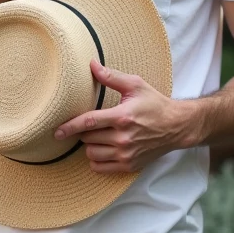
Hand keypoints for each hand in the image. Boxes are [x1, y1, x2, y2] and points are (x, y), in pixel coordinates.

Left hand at [54, 61, 192, 173]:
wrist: (176, 126)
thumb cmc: (155, 104)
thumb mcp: (135, 85)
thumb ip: (111, 77)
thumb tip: (91, 64)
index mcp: (122, 117)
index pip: (89, 122)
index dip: (70, 126)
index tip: (56, 131)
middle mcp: (124, 138)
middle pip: (87, 138)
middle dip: (84, 131)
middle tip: (93, 124)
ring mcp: (126, 154)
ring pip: (91, 154)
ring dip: (89, 145)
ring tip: (98, 136)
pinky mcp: (129, 165)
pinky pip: (100, 167)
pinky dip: (96, 160)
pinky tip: (101, 150)